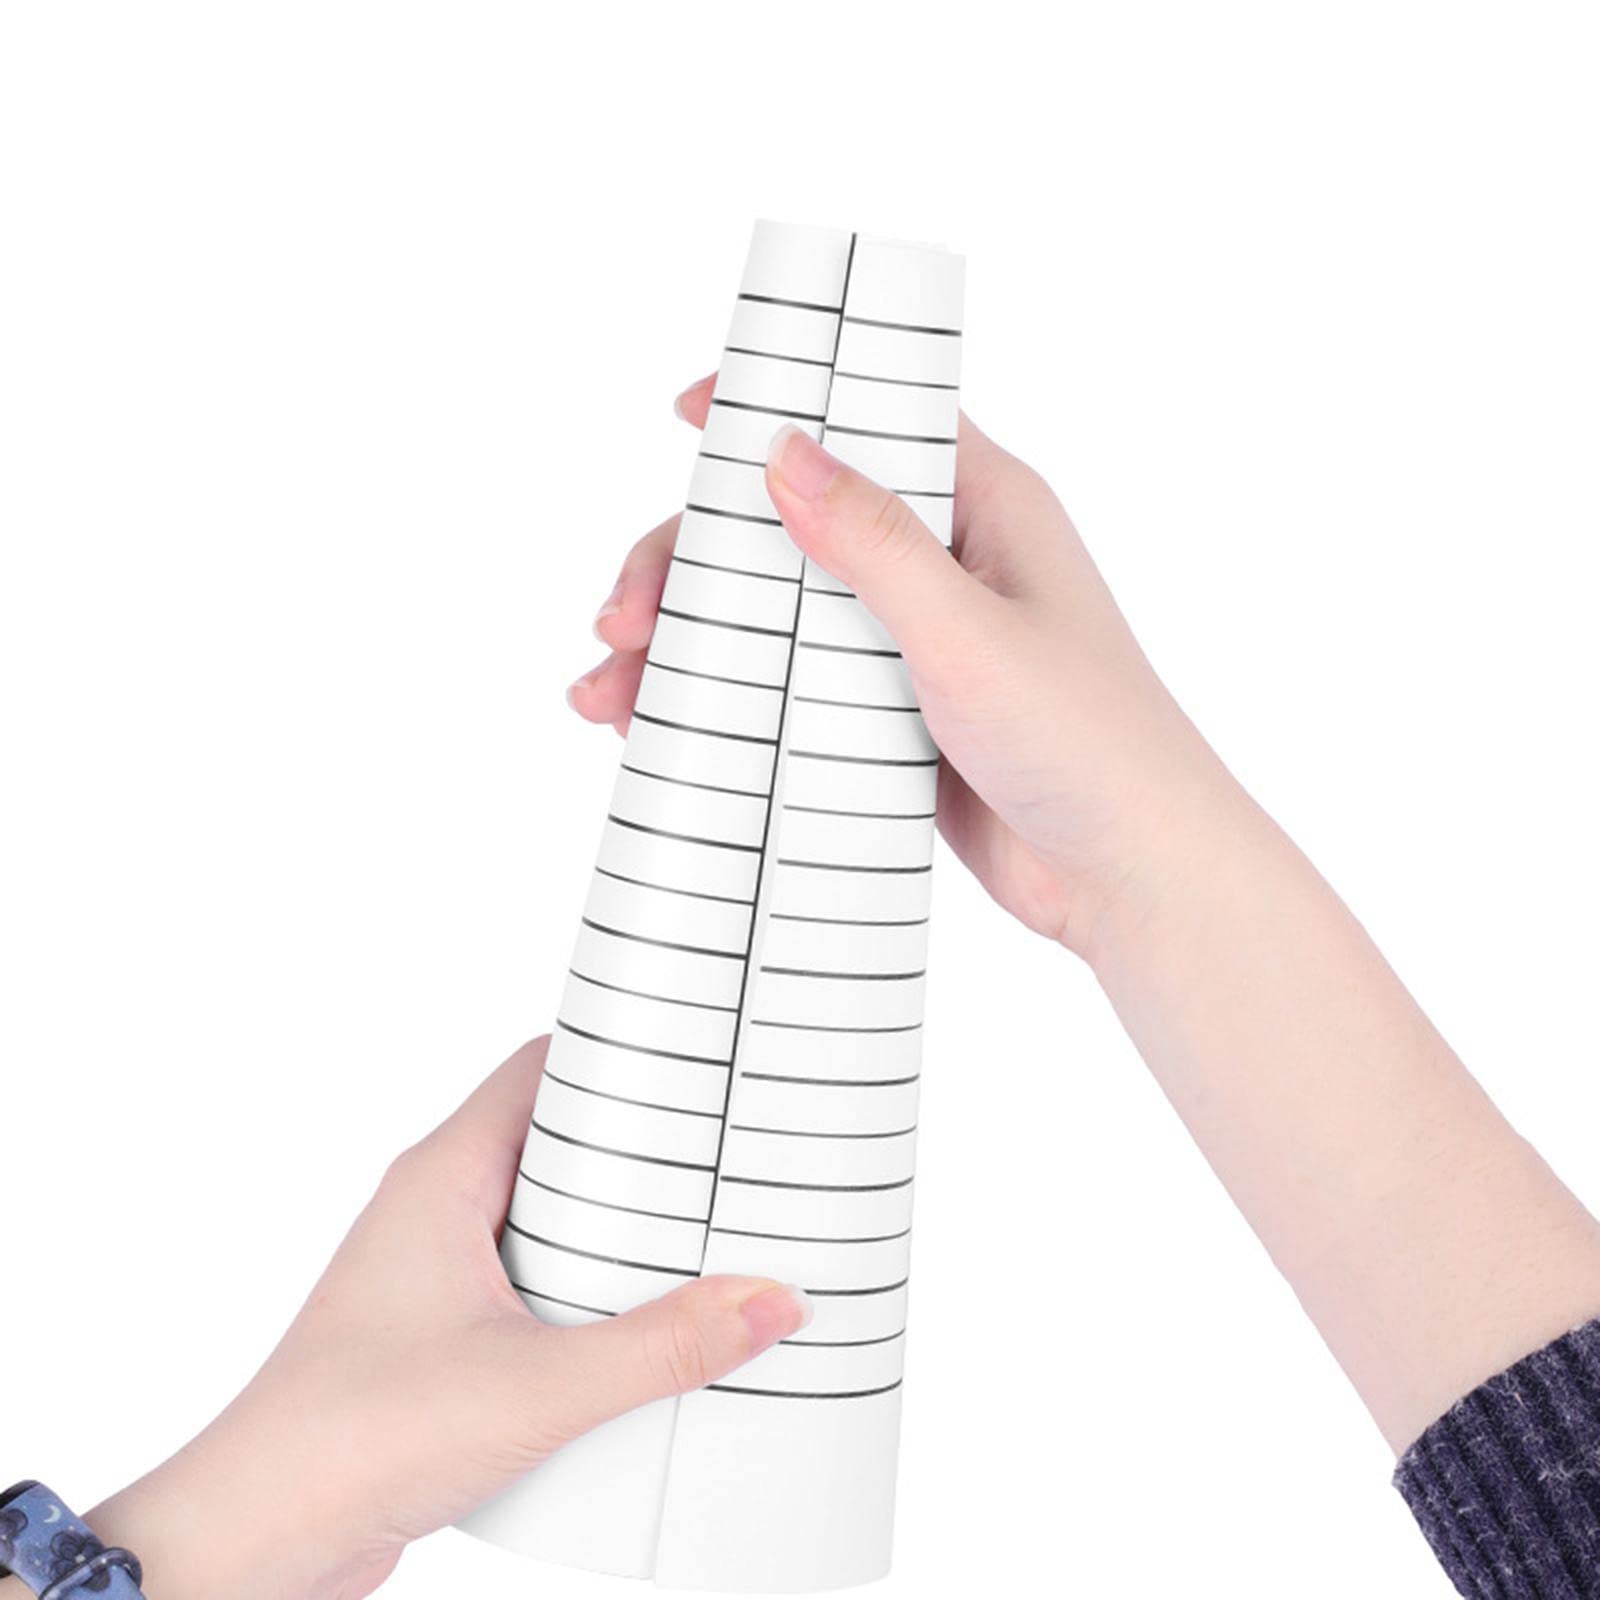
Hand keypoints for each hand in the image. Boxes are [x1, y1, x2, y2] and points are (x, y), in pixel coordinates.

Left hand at [57, 1040, 808, 1599]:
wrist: (260, 1541)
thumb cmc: (350, 1440)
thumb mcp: (538, 1388)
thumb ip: (662, 1348)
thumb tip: (765, 1303)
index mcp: (442, 1179)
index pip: (540, 1068)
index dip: (616, 1051)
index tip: (694, 1057)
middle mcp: (435, 1212)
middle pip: (556, 1143)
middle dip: (638, 1153)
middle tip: (722, 1160)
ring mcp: (435, 1275)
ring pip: (546, 1219)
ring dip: (615, 1233)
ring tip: (702, 1243)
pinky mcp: (442, 1338)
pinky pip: (532, 1286)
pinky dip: (586, 1294)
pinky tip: (639, 1331)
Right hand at [571, 377, 1233, 954]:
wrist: (1127, 879)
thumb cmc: (1090, 742)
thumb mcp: (971, 631)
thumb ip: (876, 543)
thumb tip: (782, 452)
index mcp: (983, 508)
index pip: (868, 422)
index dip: (775, 409)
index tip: (687, 413)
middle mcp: (941, 565)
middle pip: (788, 527)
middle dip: (693, 562)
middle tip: (627, 616)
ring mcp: (906, 647)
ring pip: (772, 616)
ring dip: (687, 642)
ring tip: (609, 690)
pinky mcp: (884, 721)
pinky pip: (785, 692)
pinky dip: (720, 703)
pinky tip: (651, 728)